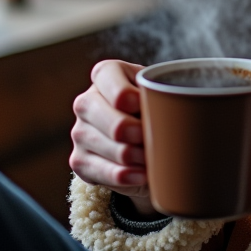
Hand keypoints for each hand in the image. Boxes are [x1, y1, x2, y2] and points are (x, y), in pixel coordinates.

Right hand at [69, 60, 156, 215]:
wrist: (143, 137)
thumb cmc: (155, 106)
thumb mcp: (161, 93)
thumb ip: (164, 96)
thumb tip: (172, 116)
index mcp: (105, 74)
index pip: (113, 83)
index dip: (135, 99)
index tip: (152, 108)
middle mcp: (86, 101)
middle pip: (115, 123)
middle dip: (141, 136)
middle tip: (157, 139)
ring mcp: (79, 132)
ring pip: (111, 149)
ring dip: (138, 157)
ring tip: (154, 157)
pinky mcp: (78, 160)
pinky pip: (102, 172)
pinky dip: (127, 176)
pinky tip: (143, 175)